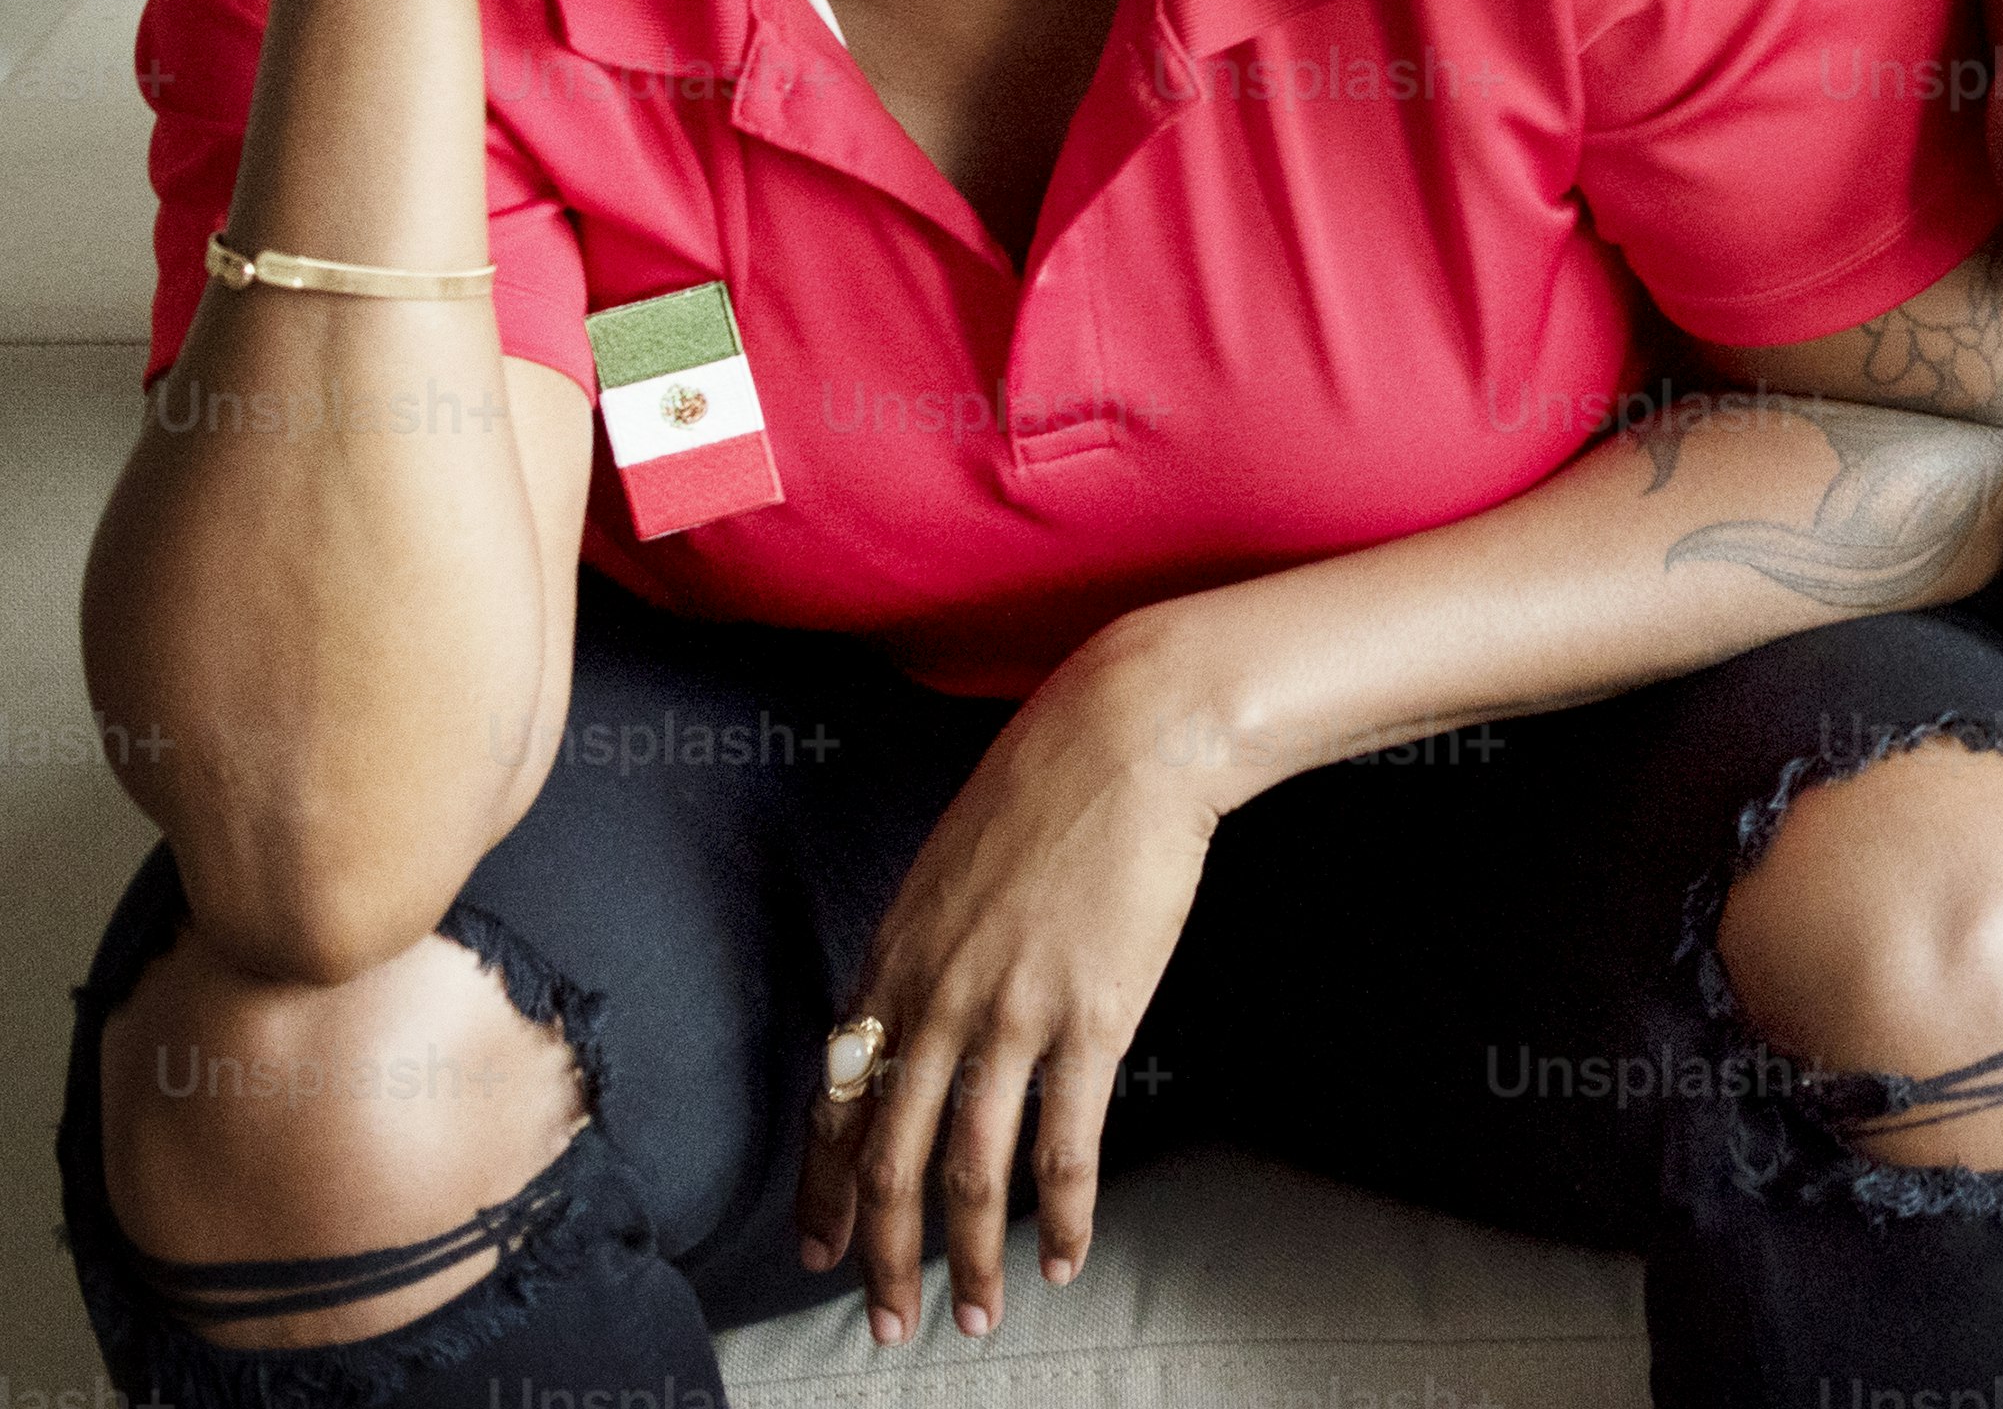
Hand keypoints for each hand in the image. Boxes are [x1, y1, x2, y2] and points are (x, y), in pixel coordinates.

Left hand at [796, 646, 1226, 1339]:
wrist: (1129, 735)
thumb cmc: (1049, 781)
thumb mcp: (949, 865)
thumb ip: (926, 946)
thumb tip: (919, 1005)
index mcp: (892, 960)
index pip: (836, 1102)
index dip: (826, 1187)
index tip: (820, 1248)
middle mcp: (933, 1000)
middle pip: (887, 1159)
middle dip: (881, 1255)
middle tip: (886, 1321)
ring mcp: (1009, 1014)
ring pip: (968, 1169)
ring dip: (969, 1258)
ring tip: (981, 1315)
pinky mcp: (1090, 1017)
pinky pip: (1066, 1143)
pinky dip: (1063, 1213)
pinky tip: (1065, 1255)